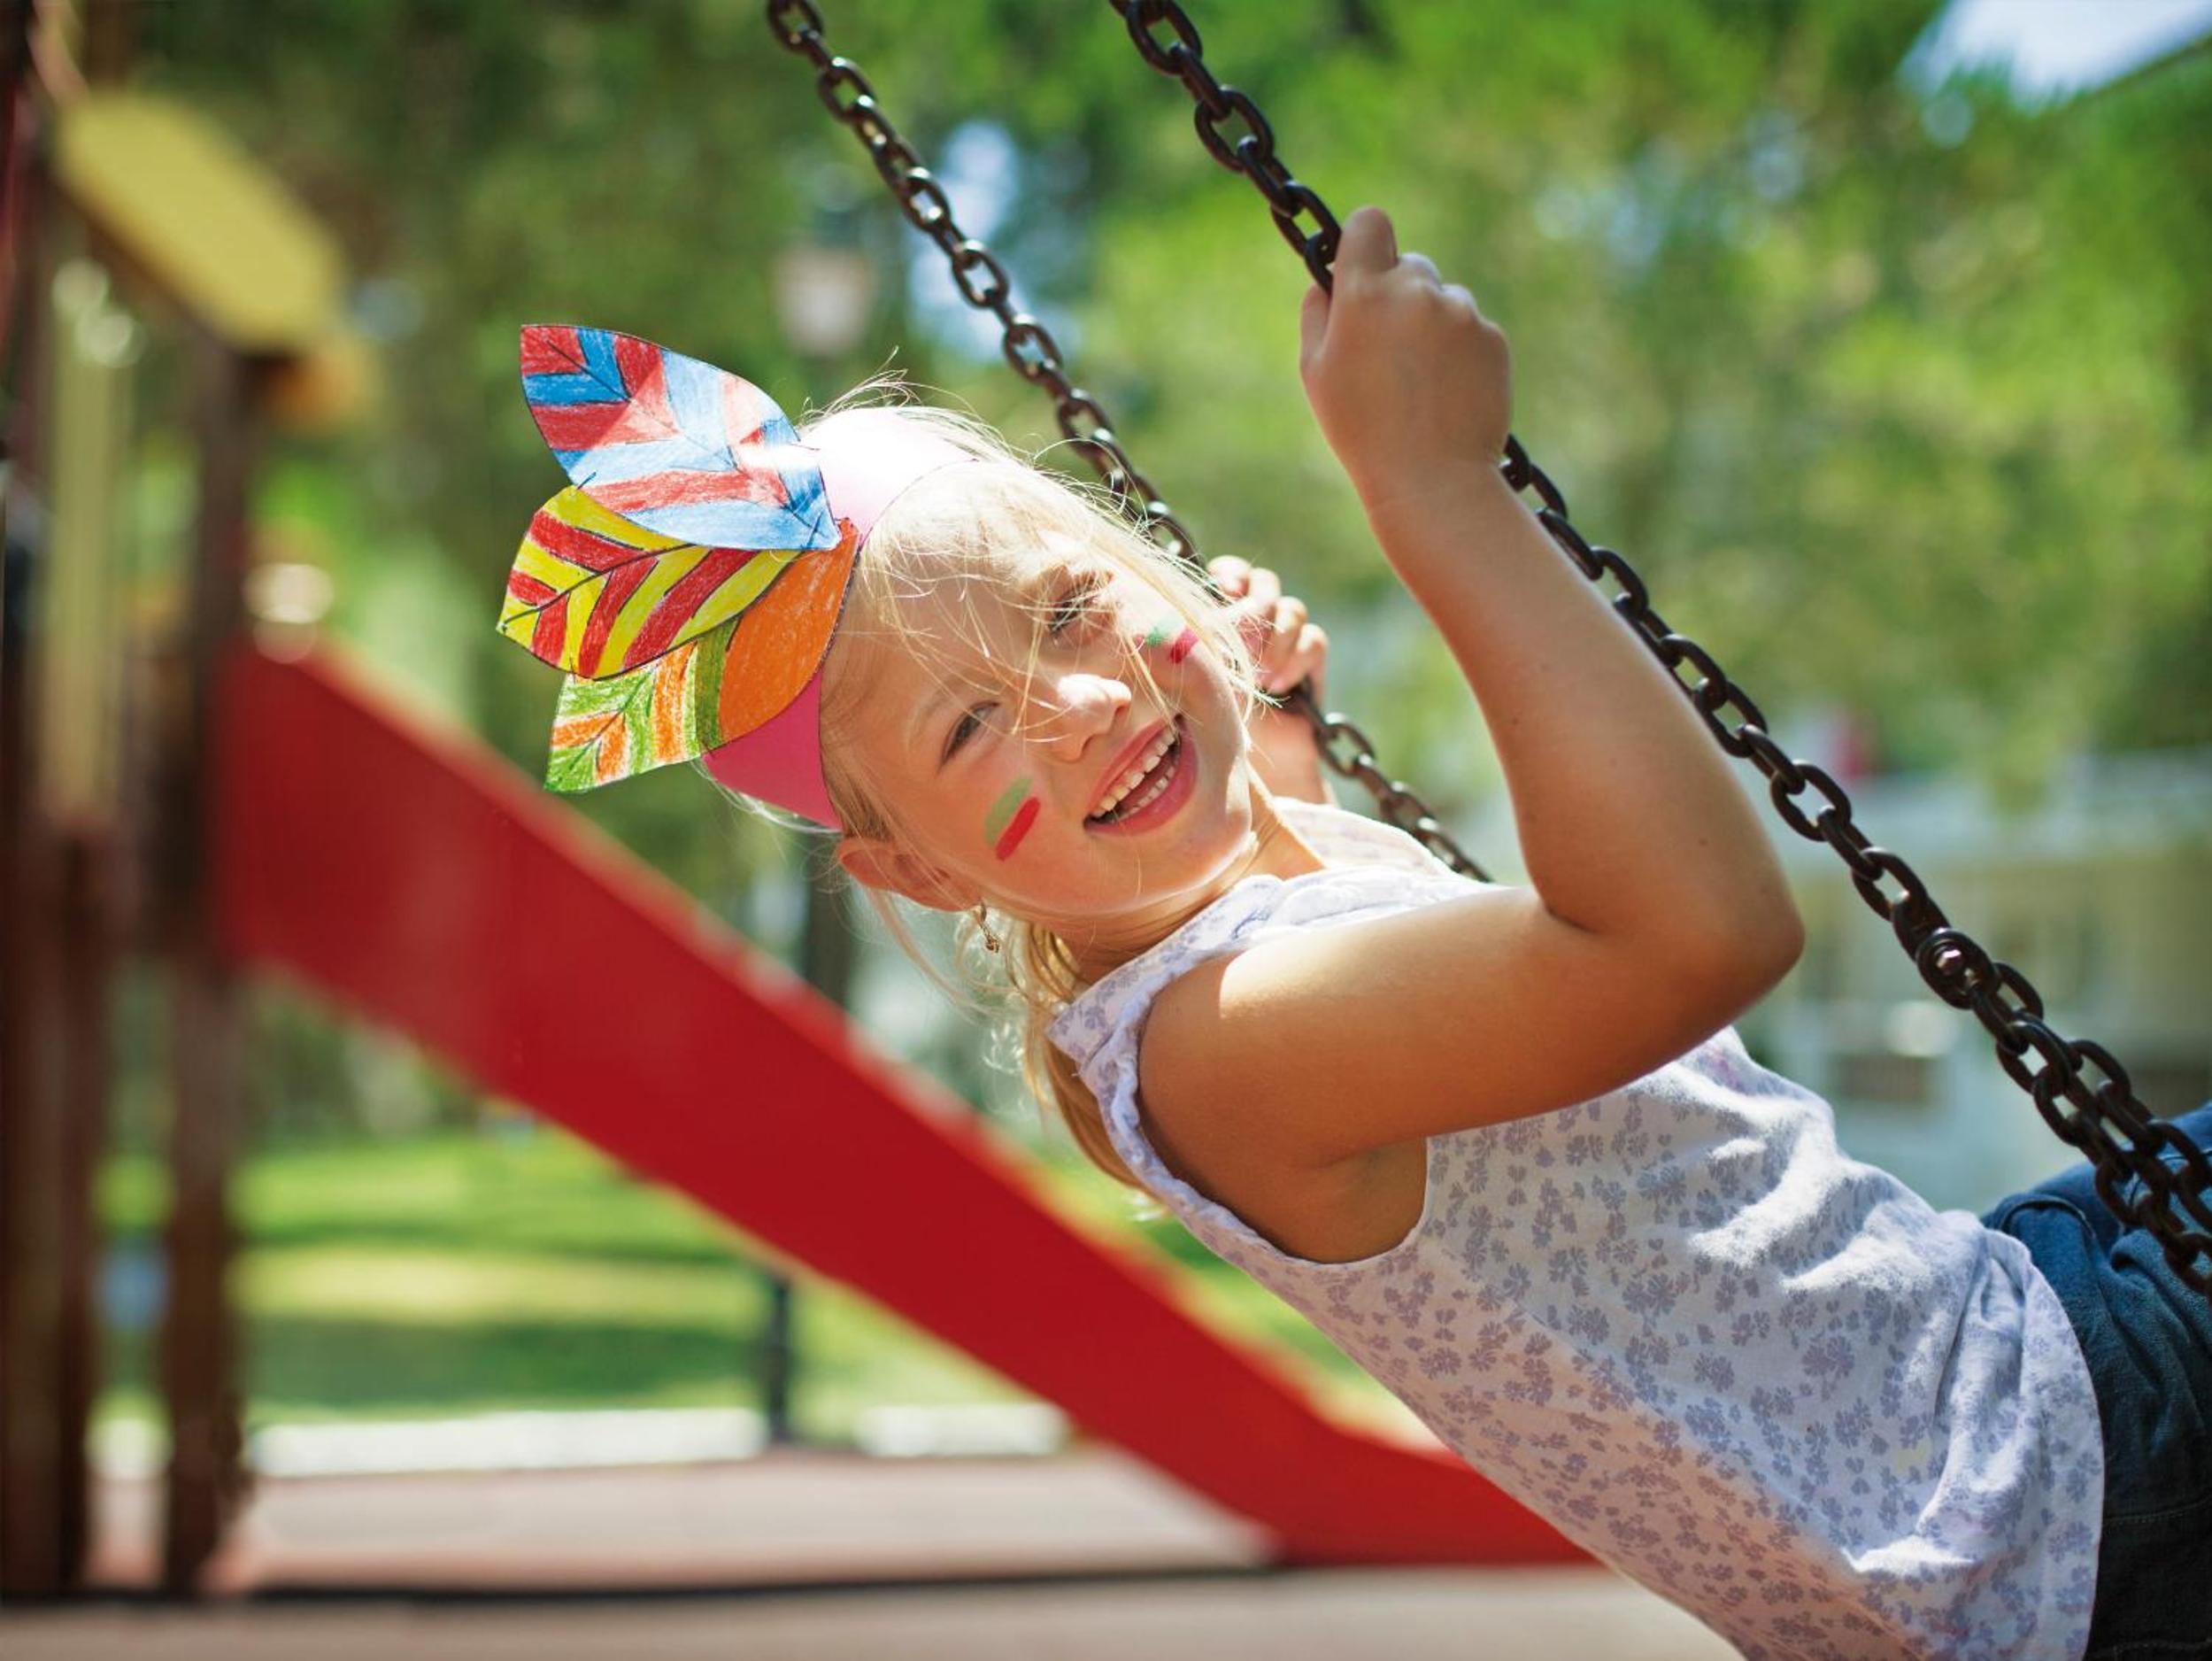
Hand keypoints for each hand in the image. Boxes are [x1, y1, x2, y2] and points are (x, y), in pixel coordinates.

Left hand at [1208, 555, 1336, 804]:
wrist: (1251, 765)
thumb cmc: (1209, 721)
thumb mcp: (1199, 675)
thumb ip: (1204, 642)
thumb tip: (1204, 617)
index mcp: (1221, 615)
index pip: (1231, 572)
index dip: (1231, 573)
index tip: (1223, 591)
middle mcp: (1255, 621)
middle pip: (1265, 582)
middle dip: (1256, 608)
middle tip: (1244, 641)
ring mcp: (1285, 639)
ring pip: (1292, 609)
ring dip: (1275, 641)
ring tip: (1259, 676)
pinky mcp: (1310, 659)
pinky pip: (1313, 640)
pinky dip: (1296, 660)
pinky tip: (1279, 686)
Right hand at [1297, 205, 1511, 515]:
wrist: (1433, 478)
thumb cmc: (1362, 430)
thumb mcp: (1315, 373)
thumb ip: (1316, 314)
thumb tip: (1326, 283)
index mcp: (1365, 294)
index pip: (1370, 223)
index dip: (1364, 241)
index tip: (1363, 267)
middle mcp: (1416, 290)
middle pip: (1409, 264)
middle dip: (1398, 293)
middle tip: (1387, 349)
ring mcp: (1461, 312)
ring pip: (1443, 298)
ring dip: (1431, 325)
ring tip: (1419, 382)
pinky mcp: (1493, 337)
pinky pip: (1471, 328)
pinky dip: (1460, 351)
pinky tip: (1447, 392)